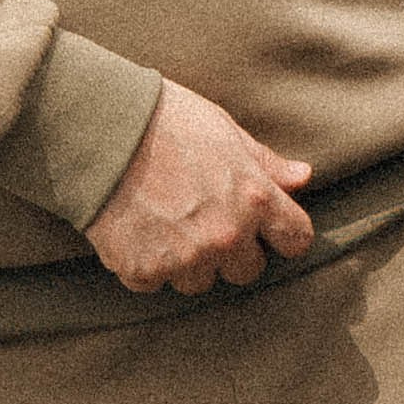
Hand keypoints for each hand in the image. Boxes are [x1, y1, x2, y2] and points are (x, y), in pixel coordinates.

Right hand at [83, 79, 314, 296]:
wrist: (101, 129)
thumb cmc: (167, 120)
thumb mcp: (225, 131)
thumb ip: (265, 163)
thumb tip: (302, 178)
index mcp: (254, 199)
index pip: (296, 239)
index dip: (284, 233)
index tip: (270, 228)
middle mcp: (225, 236)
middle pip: (248, 271)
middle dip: (233, 251)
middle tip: (205, 218)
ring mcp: (185, 258)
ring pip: (200, 282)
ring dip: (189, 261)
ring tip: (167, 220)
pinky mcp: (144, 271)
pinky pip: (156, 283)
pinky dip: (148, 263)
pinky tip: (138, 229)